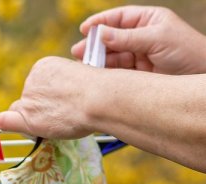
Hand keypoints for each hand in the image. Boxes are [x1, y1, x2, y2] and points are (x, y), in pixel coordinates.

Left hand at [0, 57, 97, 138]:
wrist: (100, 98)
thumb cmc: (99, 90)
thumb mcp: (79, 77)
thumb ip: (62, 86)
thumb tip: (60, 97)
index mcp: (44, 66)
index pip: (37, 86)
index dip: (46, 98)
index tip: (60, 102)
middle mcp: (31, 79)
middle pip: (28, 99)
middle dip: (39, 109)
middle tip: (63, 114)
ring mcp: (28, 97)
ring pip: (23, 112)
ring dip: (35, 120)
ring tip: (61, 120)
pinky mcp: (27, 115)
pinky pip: (6, 120)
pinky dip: (4, 124)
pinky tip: (0, 127)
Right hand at [71, 6, 205, 74]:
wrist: (202, 78)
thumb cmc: (187, 52)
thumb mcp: (156, 39)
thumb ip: (126, 37)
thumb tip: (99, 33)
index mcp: (149, 20)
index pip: (119, 18)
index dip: (101, 22)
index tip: (84, 29)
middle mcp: (142, 37)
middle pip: (111, 38)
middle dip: (94, 45)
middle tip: (77, 52)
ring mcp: (139, 56)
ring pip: (111, 56)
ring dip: (97, 61)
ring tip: (83, 67)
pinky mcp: (138, 74)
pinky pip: (117, 71)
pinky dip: (105, 73)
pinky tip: (95, 76)